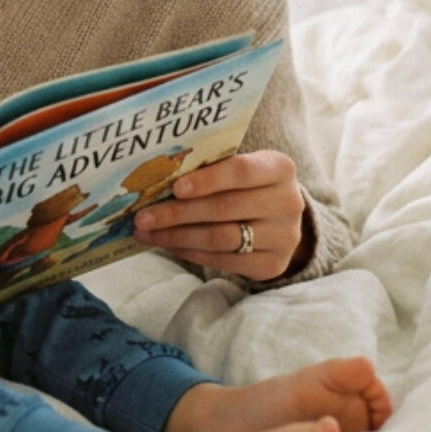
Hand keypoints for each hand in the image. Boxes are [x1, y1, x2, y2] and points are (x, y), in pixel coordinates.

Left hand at [132, 150, 311, 281]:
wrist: (279, 219)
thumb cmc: (246, 185)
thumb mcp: (238, 167)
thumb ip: (209, 168)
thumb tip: (155, 179)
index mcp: (280, 169)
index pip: (241, 172)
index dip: (207, 180)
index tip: (174, 187)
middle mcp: (288, 203)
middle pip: (224, 209)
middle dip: (177, 213)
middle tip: (142, 217)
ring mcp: (283, 238)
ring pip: (220, 238)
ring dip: (176, 236)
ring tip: (146, 232)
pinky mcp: (272, 265)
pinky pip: (222, 260)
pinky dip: (189, 252)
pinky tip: (167, 245)